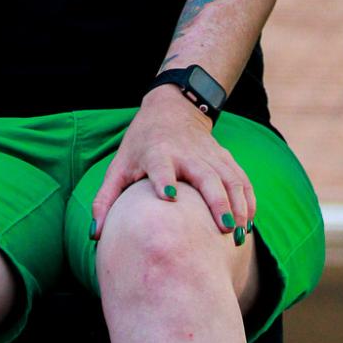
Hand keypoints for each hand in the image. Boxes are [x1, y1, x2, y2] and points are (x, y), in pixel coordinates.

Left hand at [89, 88, 253, 241]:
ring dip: (238, 205)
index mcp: (157, 153)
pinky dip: (247, 199)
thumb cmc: (140, 144)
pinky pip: (241, 179)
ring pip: (230, 179)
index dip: (165, 179)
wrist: (172, 108)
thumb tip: (94, 235)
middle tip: (224, 229)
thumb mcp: (119, 166)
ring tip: (239, 234)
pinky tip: (248, 221)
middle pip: (206, 176)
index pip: (161, 166)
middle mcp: (187, 153)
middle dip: (217, 201)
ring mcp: (210, 154)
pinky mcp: (225, 157)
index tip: (169, 197)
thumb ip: (105, 199)